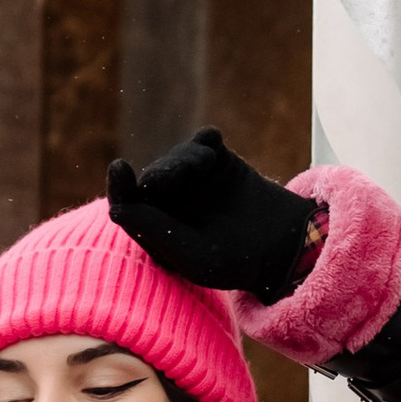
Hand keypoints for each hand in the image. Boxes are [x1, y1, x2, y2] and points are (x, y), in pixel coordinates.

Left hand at [108, 128, 320, 300]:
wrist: (285, 246)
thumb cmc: (236, 261)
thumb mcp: (193, 255)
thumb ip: (155, 231)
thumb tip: (115, 209)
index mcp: (157, 230)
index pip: (129, 205)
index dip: (121, 186)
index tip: (119, 167)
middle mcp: (171, 204)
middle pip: (153, 178)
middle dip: (164, 171)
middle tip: (184, 175)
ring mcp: (194, 181)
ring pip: (177, 158)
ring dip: (186, 157)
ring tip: (205, 163)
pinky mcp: (218, 162)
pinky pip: (203, 142)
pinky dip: (205, 141)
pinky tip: (214, 142)